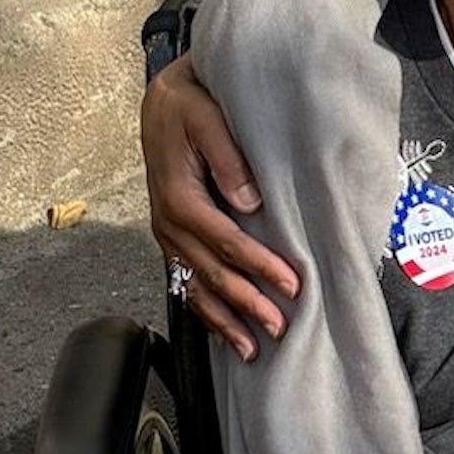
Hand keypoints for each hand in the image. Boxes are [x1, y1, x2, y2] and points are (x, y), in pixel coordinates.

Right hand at [143, 53, 301, 359]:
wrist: (162, 103)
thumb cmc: (190, 107)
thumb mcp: (207, 118)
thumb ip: (227, 156)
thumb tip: (248, 200)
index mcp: (179, 197)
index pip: (226, 240)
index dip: (260, 265)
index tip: (292, 285)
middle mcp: (169, 223)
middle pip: (212, 273)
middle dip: (248, 305)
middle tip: (281, 328)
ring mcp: (169, 237)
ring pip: (197, 288)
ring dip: (226, 321)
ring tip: (253, 350)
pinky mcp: (174, 241)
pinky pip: (187, 284)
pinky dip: (207, 314)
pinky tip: (226, 336)